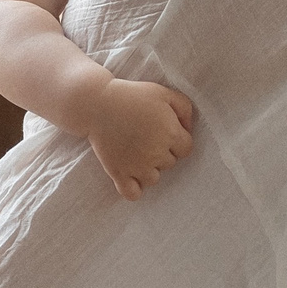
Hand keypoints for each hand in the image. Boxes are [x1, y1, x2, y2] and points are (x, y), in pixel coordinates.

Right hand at [83, 79, 194, 199]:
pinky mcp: (118, 172)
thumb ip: (185, 109)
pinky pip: (133, 194)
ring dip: (148, 169)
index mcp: (170, 133)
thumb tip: (188, 129)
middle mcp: (156, 152)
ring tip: (136, 154)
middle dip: (162, 152)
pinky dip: (134, 189)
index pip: (186, 149)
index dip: (177, 141)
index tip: (164, 133)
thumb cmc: (132, 96)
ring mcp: (137, 165)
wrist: (97, 104)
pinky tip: (130, 176)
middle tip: (145, 137)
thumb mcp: (164, 93)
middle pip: (169, 163)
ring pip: (153, 179)